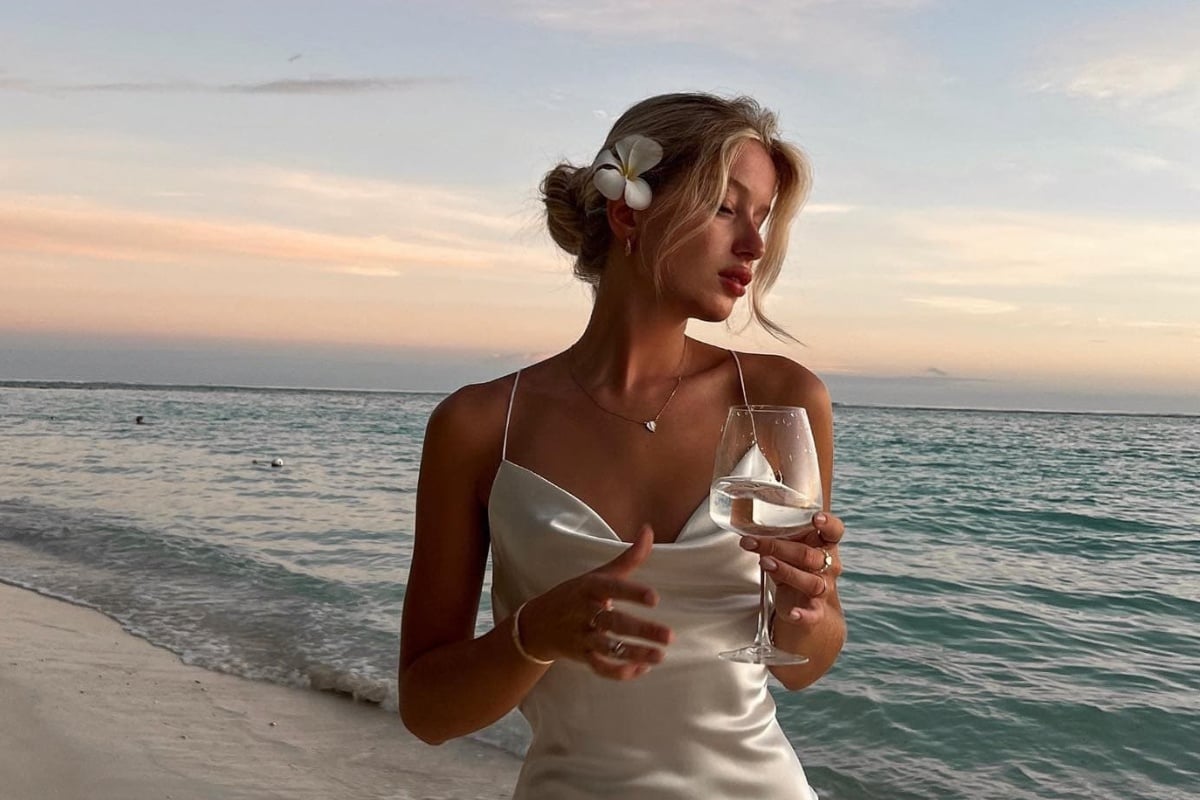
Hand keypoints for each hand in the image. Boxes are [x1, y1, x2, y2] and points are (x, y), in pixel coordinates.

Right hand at [519, 524, 673, 679]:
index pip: (611, 588)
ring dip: (634, 654)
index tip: (654, 598)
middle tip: (669, 636)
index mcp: (589, 588)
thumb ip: (628, 557)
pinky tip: (642, 669)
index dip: (631, 593)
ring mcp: (581, 636)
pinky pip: (599, 668)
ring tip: (660, 656)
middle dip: (640, 631)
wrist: (536, 623)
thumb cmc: (575, 595)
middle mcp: (583, 612)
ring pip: (607, 649)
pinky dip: (619, 672)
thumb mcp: (598, 574)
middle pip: (612, 623)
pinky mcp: (580, 656)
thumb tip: (648, 529)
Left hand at [739, 511, 844, 626]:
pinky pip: (812, 614)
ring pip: (810, 581)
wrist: (809, 602)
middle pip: (809, 555)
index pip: (834, 531)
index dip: (827, 523)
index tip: (815, 518)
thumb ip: (778, 537)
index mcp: (825, 546)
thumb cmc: (797, 565)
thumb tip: (744, 522)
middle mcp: (828, 566)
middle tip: (756, 543)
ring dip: (786, 572)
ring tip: (765, 563)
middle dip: (779, 547)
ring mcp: (824, 589)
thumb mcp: (791, 548)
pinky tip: (793, 614)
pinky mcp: (815, 610)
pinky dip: (803, 615)